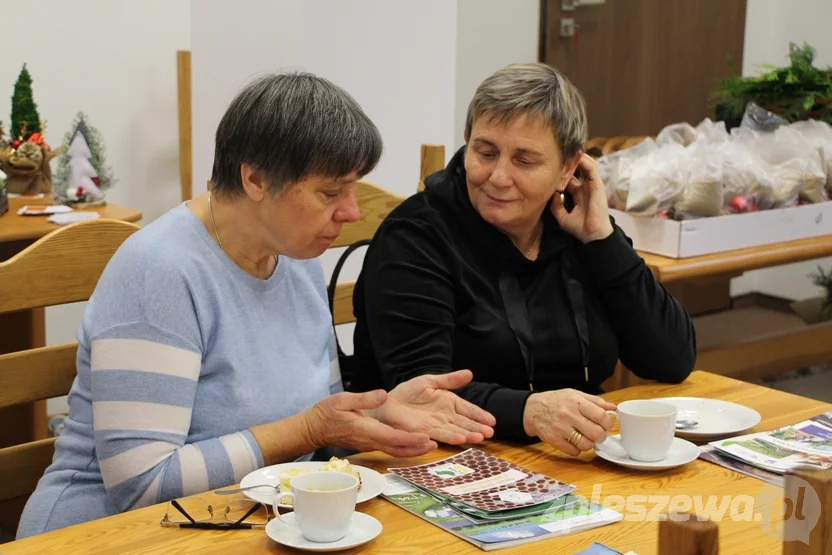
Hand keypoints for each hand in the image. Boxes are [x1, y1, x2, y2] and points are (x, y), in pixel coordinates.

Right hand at [304, 390, 437, 457]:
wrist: (314, 428)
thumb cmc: (327, 413)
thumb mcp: (343, 399)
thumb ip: (364, 398)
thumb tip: (383, 395)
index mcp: (365, 429)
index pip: (391, 437)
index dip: (409, 438)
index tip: (425, 437)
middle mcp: (369, 440)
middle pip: (397, 448)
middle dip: (416, 448)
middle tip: (434, 444)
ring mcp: (369, 444)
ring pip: (394, 451)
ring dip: (412, 450)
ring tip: (430, 445)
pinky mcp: (369, 444)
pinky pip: (389, 448)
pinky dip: (404, 448)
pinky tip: (413, 443)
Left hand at [375, 370, 496, 444]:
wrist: (388, 403)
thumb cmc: (408, 392)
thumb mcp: (430, 382)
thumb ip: (450, 380)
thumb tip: (470, 373)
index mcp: (449, 402)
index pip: (468, 409)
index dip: (480, 415)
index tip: (492, 421)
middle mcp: (446, 416)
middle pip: (465, 423)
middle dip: (478, 428)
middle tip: (490, 433)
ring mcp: (437, 425)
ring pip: (456, 431)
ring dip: (468, 435)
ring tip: (480, 438)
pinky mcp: (426, 432)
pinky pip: (441, 435)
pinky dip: (451, 438)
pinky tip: (460, 439)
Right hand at [522, 389, 616, 455]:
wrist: (532, 409)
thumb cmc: (556, 401)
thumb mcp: (575, 394)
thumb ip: (595, 401)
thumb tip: (613, 408)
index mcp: (576, 402)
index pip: (600, 416)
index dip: (608, 423)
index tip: (607, 425)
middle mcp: (568, 415)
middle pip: (596, 433)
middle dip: (601, 436)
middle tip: (598, 433)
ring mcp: (560, 429)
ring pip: (586, 445)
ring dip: (589, 443)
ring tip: (586, 437)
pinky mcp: (554, 440)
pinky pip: (574, 451)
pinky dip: (577, 449)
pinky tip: (574, 441)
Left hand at [550, 152, 613, 242]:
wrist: (593, 235)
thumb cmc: (580, 228)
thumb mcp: (562, 217)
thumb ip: (556, 206)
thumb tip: (552, 193)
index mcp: (579, 194)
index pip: (570, 177)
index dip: (562, 171)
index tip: (551, 164)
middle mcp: (586, 187)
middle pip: (579, 168)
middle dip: (570, 160)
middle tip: (558, 152)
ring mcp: (593, 185)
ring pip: (587, 165)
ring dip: (578, 157)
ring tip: (568, 149)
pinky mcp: (598, 185)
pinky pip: (592, 168)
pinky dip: (584, 161)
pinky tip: (576, 156)